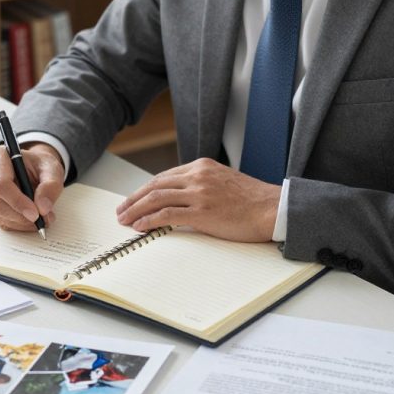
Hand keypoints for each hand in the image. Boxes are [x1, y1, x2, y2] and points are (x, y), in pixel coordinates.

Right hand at [0, 142, 64, 231]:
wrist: (34, 169)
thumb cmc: (40, 165)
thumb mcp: (52, 169)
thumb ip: (50, 186)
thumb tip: (43, 208)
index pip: (1, 184)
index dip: (17, 201)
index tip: (35, 214)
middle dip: (20, 216)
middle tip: (42, 219)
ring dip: (21, 222)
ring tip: (40, 218)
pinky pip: (0, 220)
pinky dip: (17, 224)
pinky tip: (30, 219)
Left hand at [115, 158, 280, 241]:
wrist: (273, 208)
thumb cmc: (252, 201)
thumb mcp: (223, 182)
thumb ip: (201, 185)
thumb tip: (180, 200)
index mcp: (201, 166)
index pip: (164, 177)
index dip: (144, 190)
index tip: (132, 200)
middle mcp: (198, 176)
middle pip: (155, 185)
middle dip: (134, 199)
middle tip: (120, 211)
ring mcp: (200, 193)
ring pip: (157, 198)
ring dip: (136, 210)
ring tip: (124, 220)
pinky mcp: (203, 211)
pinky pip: (167, 214)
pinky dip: (149, 220)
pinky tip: (140, 227)